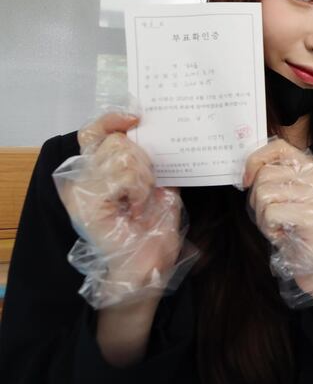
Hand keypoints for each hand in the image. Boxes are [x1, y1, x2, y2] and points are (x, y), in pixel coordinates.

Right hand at [55, 113, 184, 304]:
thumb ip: (153, 161)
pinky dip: (138, 188)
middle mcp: (80, 177)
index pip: (94, 132)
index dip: (111, 119)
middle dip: (143, 161)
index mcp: (93, 171)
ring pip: (123, 154)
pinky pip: (123, 174)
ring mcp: (80, 188)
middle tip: (146, 190)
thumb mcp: (158, 186)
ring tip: (141, 201)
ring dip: (143, 178)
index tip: (135, 118)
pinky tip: (136, 207)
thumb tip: (161, 134)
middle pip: (116, 140)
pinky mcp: (87, 201)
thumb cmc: (152, 229)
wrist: (148, 265)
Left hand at [244, 138, 312, 299]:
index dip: (256, 160)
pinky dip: (268, 227)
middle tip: (269, 216)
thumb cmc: (299, 229)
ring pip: (264, 193)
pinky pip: (270, 213)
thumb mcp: (288, 196)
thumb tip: (246, 170)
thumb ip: (274, 178)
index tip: (246, 180)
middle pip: (266, 174)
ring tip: (277, 225)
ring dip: (261, 215)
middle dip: (256, 198)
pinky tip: (282, 234)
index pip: (279, 146)